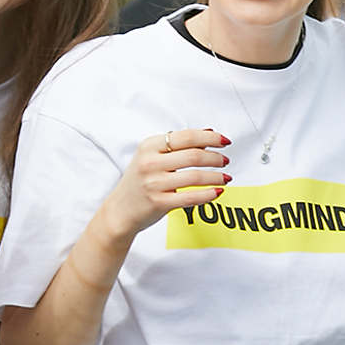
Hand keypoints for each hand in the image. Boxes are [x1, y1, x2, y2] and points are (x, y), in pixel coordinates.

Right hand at [94, 129, 229, 239]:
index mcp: (148, 146)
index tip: (224, 141)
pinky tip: (217, 191)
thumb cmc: (138, 183)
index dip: (210, 138)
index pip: (187, 136)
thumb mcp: (152, 157)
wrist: (120, 210)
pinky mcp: (158, 202)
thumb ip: (178, 145)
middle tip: (225, 160)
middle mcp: (149, 163)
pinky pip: (191, 197)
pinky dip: (209, 194)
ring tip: (225, 177)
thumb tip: (208, 134)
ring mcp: (153, 183)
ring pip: (196, 176)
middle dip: (216, 158)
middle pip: (194, 155)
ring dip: (216, 176)